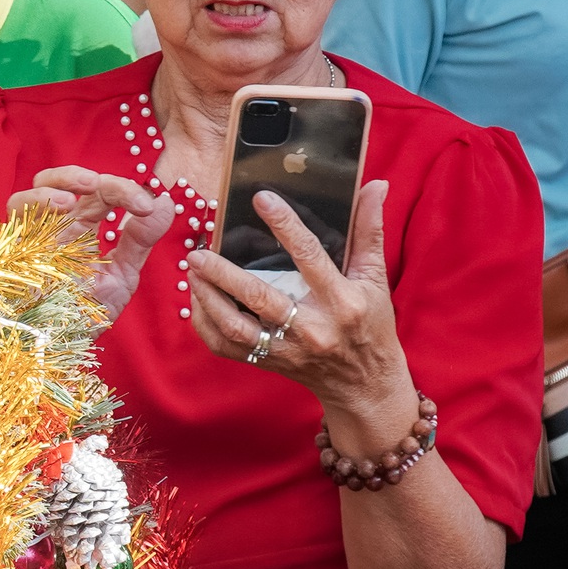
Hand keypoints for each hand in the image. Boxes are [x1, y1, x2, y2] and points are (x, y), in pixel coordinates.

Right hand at [6, 166, 173, 319]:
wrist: (64, 346)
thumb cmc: (87, 314)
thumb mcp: (122, 274)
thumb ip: (141, 238)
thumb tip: (163, 200)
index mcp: (81, 229)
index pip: (100, 194)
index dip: (125, 191)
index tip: (147, 205)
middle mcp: (54, 227)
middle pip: (62, 183)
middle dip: (89, 177)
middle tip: (113, 188)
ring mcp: (33, 236)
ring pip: (35, 189)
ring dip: (61, 182)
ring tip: (86, 188)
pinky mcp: (16, 247)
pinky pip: (16, 213)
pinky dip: (37, 201)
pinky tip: (64, 206)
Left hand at [186, 181, 407, 413]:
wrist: (364, 383)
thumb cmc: (370, 324)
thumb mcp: (375, 277)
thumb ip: (369, 230)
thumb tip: (374, 185)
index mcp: (342, 300)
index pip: (310, 256)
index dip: (285, 226)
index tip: (261, 198)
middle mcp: (312, 327)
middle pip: (260, 297)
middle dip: (224, 273)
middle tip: (198, 251)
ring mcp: (287, 348)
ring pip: (236, 327)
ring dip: (208, 298)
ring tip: (192, 272)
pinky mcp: (269, 363)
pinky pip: (226, 348)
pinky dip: (206, 325)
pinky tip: (197, 301)